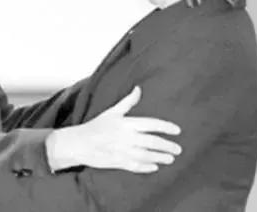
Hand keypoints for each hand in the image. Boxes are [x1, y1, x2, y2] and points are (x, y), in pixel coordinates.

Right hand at [45, 86, 181, 172]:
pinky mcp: (118, 162)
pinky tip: (154, 167)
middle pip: (152, 142)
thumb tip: (138, 88)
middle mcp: (126, 137)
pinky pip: (136, 166)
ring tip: (170, 159)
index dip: (166, 127)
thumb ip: (128, 101)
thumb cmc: (96, 126)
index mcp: (126, 123)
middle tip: (178, 149)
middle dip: (167, 146)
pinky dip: (146, 167)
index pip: (151, 124)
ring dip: (160, 158)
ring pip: (147, 156)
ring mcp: (122, 151)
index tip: (177, 131)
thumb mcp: (112, 111)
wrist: (79, 143)